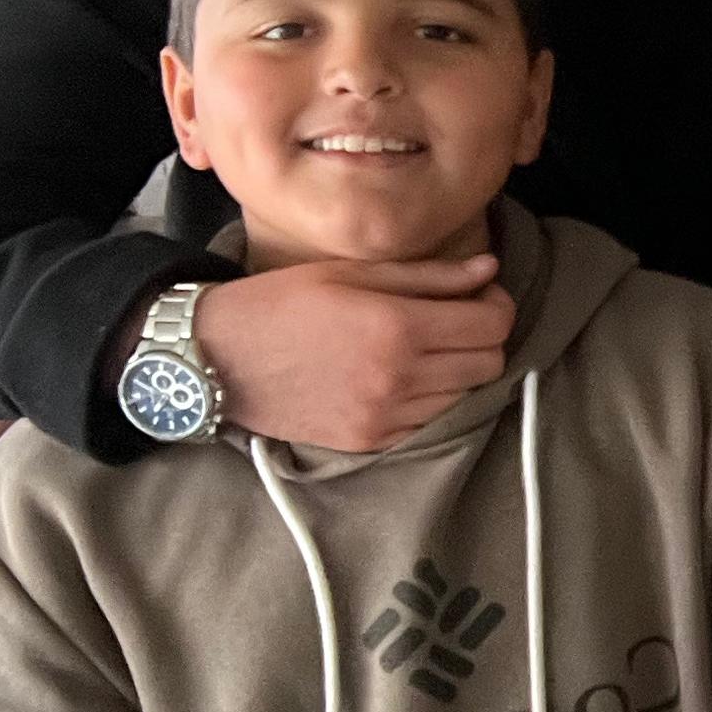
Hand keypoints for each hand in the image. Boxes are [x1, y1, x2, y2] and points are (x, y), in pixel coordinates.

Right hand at [191, 259, 512, 451]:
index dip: (496, 303)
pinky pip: (432, 422)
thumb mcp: (351, 272)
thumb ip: (428, 275)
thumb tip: (489, 269)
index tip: (479, 293)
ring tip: (426, 347)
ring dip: (460, 370)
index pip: (493, 324)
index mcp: (397, 328)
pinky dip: (432, 399)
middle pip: (490, 362)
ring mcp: (386, 416)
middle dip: (483, 336)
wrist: (215, 359)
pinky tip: (404, 377)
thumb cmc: (280, 303)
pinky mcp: (370, 442)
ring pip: (467, 395)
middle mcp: (399, 378)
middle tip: (456, 318)